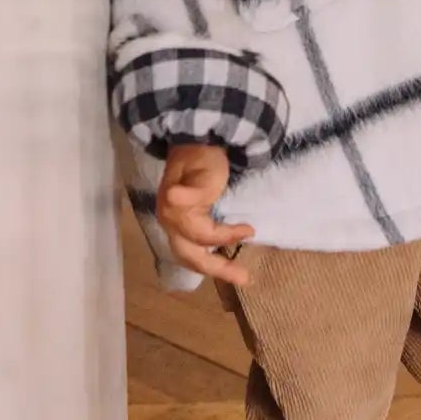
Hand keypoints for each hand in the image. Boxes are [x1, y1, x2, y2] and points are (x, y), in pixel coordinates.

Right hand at [157, 142, 254, 286]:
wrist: (195, 141)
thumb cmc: (203, 156)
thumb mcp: (205, 170)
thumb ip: (194, 189)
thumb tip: (173, 197)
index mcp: (174, 210)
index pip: (201, 235)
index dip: (226, 236)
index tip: (250, 229)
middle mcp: (170, 222)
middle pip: (191, 255)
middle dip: (217, 269)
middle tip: (245, 278)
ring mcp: (173, 224)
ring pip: (189, 255)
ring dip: (211, 267)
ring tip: (237, 275)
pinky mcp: (179, 223)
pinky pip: (191, 247)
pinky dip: (206, 257)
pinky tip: (220, 260)